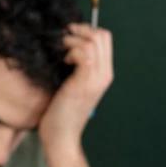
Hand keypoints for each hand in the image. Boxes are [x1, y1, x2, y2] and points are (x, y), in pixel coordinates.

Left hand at [37, 24, 113, 153]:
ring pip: (93, 40)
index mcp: (103, 74)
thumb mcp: (71, 85)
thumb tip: (64, 45)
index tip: (68, 37)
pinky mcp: (85, 81)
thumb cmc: (60, 113)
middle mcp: (104, 74)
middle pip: (102, 35)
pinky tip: (62, 62)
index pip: (104, 39)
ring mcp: (97, 78)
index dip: (86, 30)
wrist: (61, 137)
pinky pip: (84, 52)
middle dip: (80, 30)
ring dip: (73, 40)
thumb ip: (74, 67)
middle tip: (64, 39)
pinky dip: (71, 51)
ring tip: (61, 53)